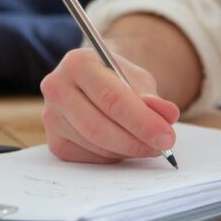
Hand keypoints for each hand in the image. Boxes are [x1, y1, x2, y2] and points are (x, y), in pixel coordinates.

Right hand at [40, 48, 180, 163]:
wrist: (96, 82)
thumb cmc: (118, 80)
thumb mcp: (139, 80)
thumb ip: (153, 98)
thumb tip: (168, 115)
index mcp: (77, 63)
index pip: (111, 98)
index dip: (141, 121)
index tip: (166, 135)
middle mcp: (56, 87)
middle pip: (98, 126)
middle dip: (136, 141)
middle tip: (162, 147)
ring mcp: (51, 116)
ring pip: (95, 144)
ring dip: (128, 150)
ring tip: (149, 145)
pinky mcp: (54, 141)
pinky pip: (88, 157)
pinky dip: (113, 156)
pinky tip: (125, 146)